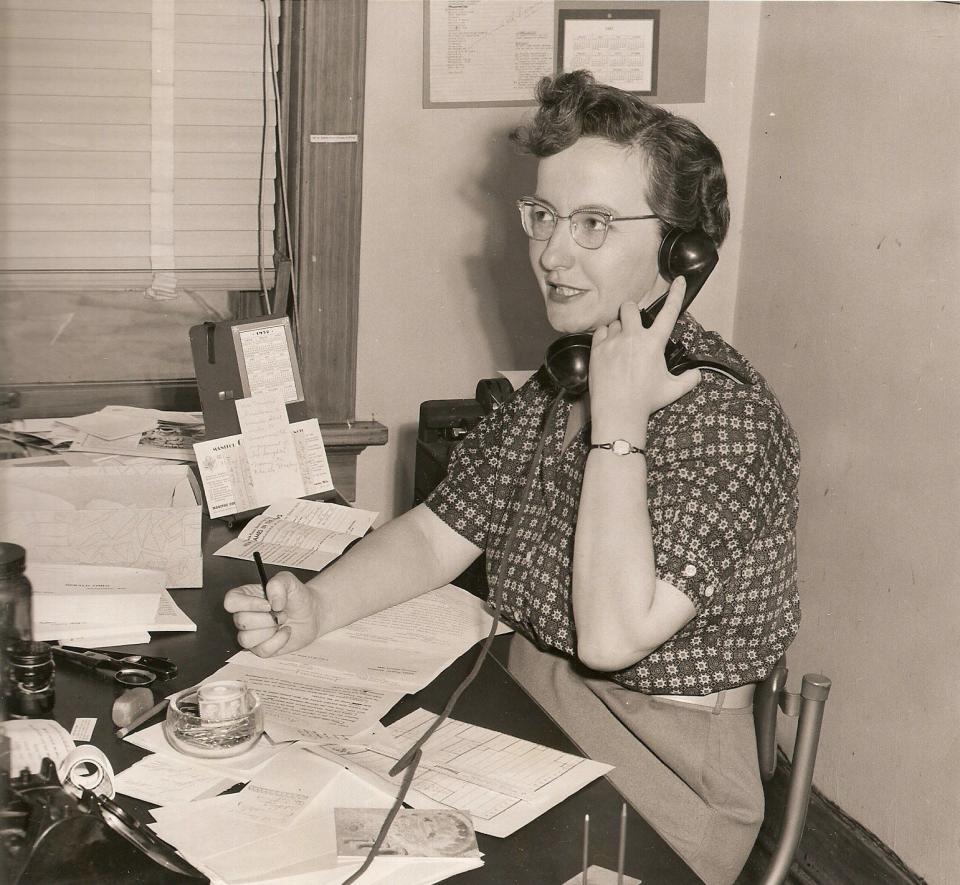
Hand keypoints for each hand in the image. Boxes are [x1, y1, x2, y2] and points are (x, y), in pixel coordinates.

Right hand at [223, 570, 318, 656]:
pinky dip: (278, 641)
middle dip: (267, 618)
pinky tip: (285, 631)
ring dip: (270, 630)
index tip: (267, 605)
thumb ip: (278, 583)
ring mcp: (251, 633)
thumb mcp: (289, 581)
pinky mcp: (261, 648)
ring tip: (282, 622)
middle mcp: (245, 615)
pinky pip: (262, 650)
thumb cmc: (297, 596)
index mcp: (246, 596)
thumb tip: (272, 602)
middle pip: (241, 621)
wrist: (312, 613)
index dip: (247, 604)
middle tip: (281, 613)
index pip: (231, 601)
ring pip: (246, 639)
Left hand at [589, 276, 701, 437]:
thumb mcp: (673, 390)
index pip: (669, 312)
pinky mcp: (597, 349)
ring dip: (618, 328)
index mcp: (654, 343)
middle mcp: (633, 337)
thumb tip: (697, 374)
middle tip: (632, 325)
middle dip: (631, 311)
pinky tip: (608, 348)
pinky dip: (604, 337)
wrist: (618, 412)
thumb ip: (689, 379)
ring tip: (620, 345)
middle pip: (629, 307)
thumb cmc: (646, 401)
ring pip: (613, 322)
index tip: (678, 280)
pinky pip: (599, 332)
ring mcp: (613, 342)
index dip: (675, 294)